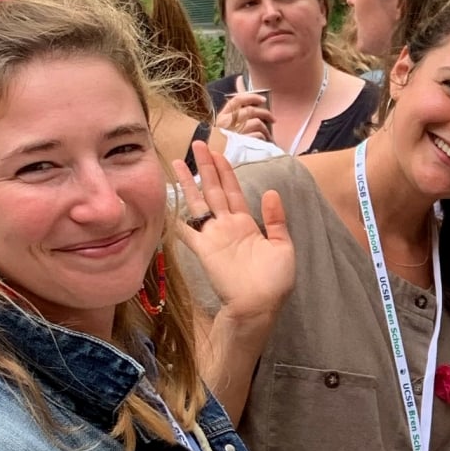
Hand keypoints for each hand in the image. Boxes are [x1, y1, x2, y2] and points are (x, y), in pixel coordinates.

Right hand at [172, 141, 295, 322]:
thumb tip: (270, 192)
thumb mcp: (283, 246)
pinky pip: (187, 229)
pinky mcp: (203, 249)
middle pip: (214, 190)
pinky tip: (166, 202)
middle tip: (198, 145)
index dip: (226, 172)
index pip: (234, 191)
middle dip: (207, 167)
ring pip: (199, 203)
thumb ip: (276, 220)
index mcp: (247, 224)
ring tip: (180, 162)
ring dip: (189, 183)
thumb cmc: (274, 281)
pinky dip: (176, 216)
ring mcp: (214, 236)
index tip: (219, 153)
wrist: (259, 306)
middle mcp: (228, 226)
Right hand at [214, 92, 275, 142]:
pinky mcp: (241, 144)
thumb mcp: (222, 131)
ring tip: (268, 135)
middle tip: (272, 119)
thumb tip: (253, 107)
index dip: (252, 97)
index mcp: (221, 117)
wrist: (215, 166)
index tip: (263, 100)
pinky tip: (264, 143)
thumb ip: (234, 119)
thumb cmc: (222, 148)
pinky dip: (263, 138)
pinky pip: (258, 136)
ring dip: (265, 128)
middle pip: (250, 110)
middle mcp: (226, 123)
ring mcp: (234, 133)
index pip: (237, 100)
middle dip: (265, 113)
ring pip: (256, 122)